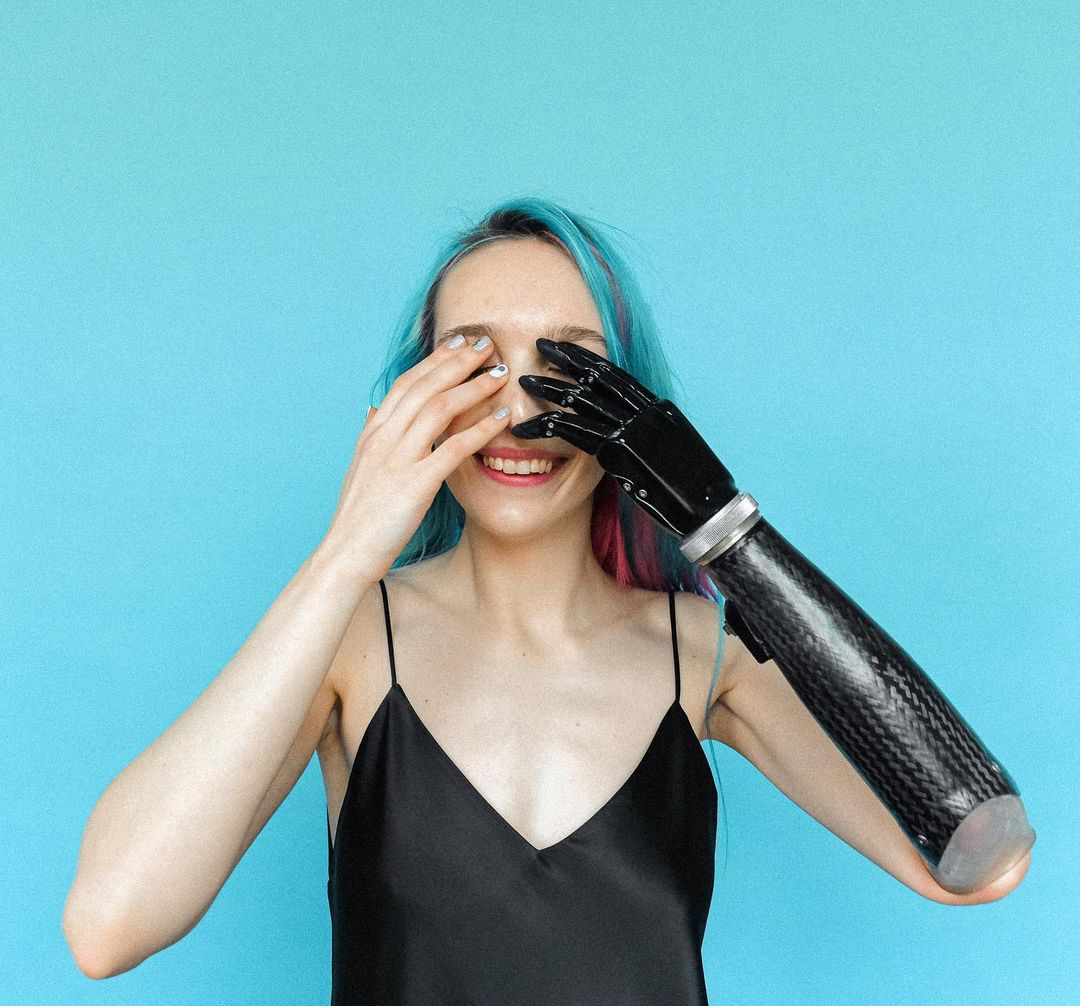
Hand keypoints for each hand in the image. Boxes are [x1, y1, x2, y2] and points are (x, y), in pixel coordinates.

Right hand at [318, 336, 510, 581]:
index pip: (406, 383)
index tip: (459, 343)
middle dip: (457, 361)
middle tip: (486, 344)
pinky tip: (502, 420)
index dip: (435, 360)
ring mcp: (397, 460)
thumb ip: (371, 436)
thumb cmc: (358, 517)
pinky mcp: (414, 485)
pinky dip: (480, 430)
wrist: (346, 553)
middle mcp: (383, 438)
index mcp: (373, 433)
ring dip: (473, 387)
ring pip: (438, 409)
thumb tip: (373, 410)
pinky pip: (452, 449)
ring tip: (499, 375)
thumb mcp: (360, 468)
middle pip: (424, 386)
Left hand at [511, 338, 738, 537]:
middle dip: (567, 358)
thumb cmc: (694, 490)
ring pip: (583, 400)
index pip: (619, 375)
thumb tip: (628, 442)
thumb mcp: (672, 453)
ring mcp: (634, 428)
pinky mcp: (621, 451)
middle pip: (599, 376)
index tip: (568, 348)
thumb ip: (648, 440)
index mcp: (659, 408)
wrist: (712, 510)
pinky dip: (548, 428)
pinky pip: (577, 432)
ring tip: (523, 383)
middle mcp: (647, 411)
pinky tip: (527, 428)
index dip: (590, 359)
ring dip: (550, 389)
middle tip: (541, 345)